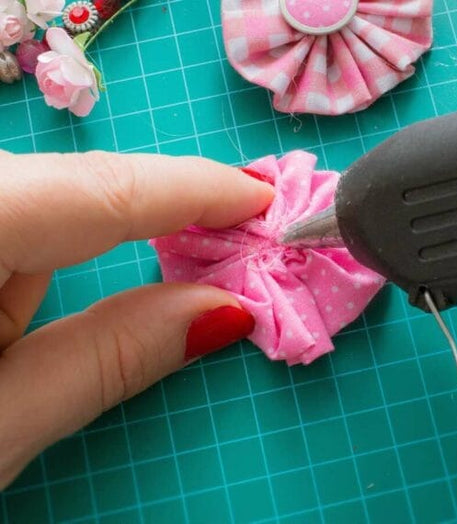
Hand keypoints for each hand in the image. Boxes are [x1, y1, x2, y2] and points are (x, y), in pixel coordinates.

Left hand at [0, 151, 273, 488]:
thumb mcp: (1, 423)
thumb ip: (111, 356)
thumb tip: (225, 311)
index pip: (98, 190)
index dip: (195, 189)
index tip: (264, 200)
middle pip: (72, 183)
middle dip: (166, 202)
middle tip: (247, 228)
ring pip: (46, 190)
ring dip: (126, 217)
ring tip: (202, 240)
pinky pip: (21, 210)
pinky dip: (78, 229)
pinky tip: (121, 244)